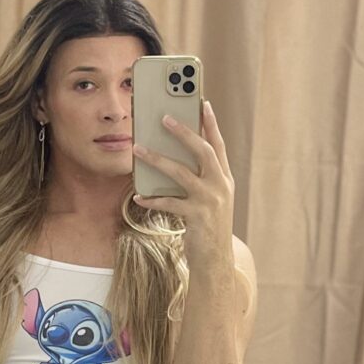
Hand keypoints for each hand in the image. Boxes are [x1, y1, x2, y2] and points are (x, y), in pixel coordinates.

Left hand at [132, 99, 234, 270]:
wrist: (216, 260)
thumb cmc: (207, 226)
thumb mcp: (210, 198)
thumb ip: (199, 177)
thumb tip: (171, 155)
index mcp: (224, 178)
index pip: (219, 144)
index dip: (211, 123)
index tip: (202, 103)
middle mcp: (221, 186)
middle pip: (203, 151)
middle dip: (184, 132)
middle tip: (164, 117)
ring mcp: (210, 201)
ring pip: (181, 172)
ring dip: (157, 159)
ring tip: (138, 149)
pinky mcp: (197, 217)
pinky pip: (169, 203)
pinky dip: (152, 199)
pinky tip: (138, 196)